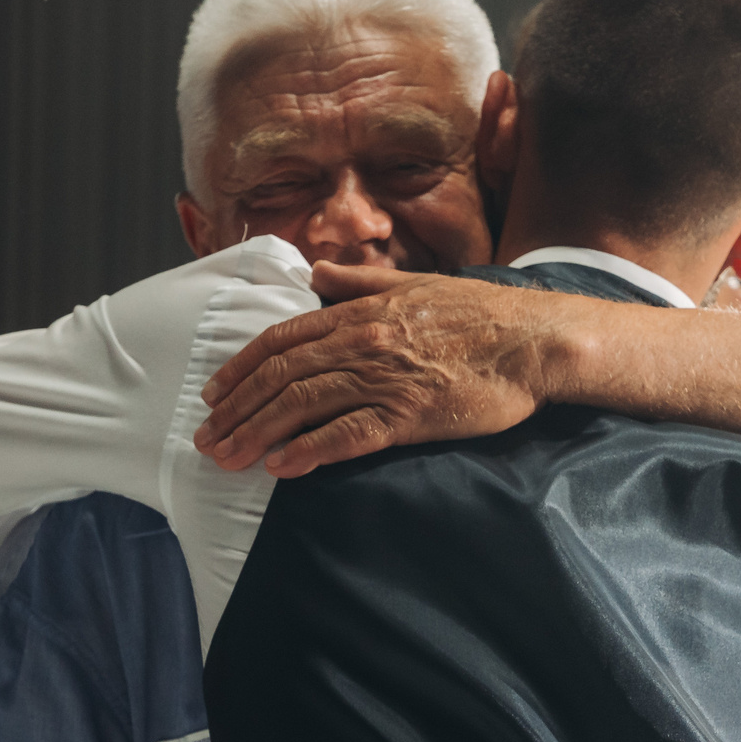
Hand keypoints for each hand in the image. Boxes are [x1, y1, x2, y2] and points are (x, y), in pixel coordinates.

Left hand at [194, 262, 586, 475]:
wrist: (534, 340)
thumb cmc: (480, 314)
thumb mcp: (415, 284)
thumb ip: (360, 283)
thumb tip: (317, 274)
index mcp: (360, 313)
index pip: (283, 339)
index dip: (242, 368)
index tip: (214, 393)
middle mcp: (362, 342)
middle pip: (281, 376)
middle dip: (237, 409)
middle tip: (206, 439)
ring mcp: (385, 378)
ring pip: (304, 405)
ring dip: (258, 433)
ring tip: (229, 459)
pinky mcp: (410, 414)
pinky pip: (348, 434)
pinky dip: (310, 450)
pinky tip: (282, 467)